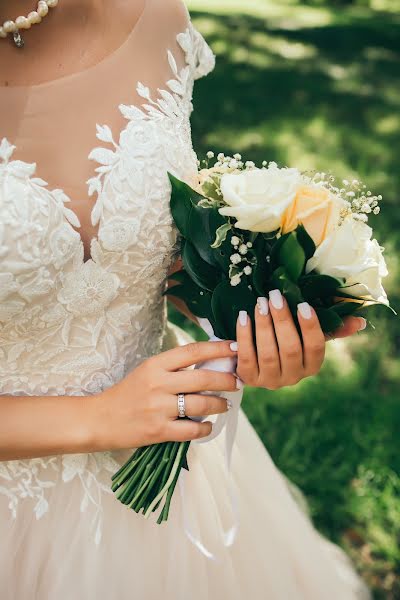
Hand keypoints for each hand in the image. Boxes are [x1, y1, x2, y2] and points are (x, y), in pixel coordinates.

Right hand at [92, 341, 238, 450]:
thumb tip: (208, 363)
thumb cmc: (127, 394)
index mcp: (155, 365)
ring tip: (225, 404)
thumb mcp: (147, 371)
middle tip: (238, 381)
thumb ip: (173, 367)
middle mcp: (158, 384)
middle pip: (203, 378)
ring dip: (220, 404)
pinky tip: (209, 426)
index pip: (193, 351)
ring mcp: (158, 408)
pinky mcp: (158, 431)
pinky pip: (192, 430)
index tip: (235, 348)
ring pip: (202, 405)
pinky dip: (206, 428)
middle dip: (227, 380)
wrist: (99, 420)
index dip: (218, 349)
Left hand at [235, 289, 366, 389]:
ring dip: (263, 325)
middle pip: (290, 348)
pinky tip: (243, 317)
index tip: (303, 305)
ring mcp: (270, 380)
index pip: (316, 347)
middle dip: (282, 320)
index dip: (310, 327)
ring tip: (259, 303)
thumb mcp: (307, 334)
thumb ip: (332, 327)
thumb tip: (359, 322)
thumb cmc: (287, 340)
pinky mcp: (249, 379)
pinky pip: (246, 358)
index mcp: (312, 365)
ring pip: (268, 353)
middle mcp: (293, 377)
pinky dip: (244, 336)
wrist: (255, 360)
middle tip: (274, 296)